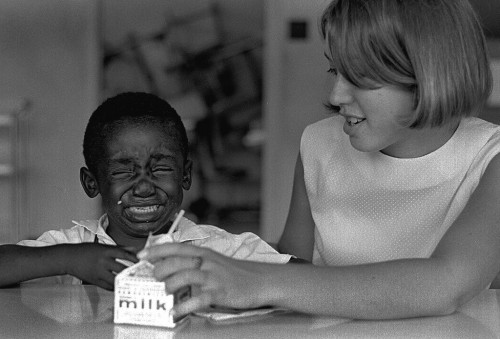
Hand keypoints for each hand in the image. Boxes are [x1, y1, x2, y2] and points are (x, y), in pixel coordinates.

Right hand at [66, 243, 137, 289]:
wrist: (69, 258)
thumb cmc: (87, 250)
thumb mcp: (102, 246)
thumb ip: (119, 248)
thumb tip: (134, 249)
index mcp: (105, 251)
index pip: (123, 254)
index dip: (134, 258)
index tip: (142, 261)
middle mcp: (102, 261)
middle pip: (120, 268)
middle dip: (131, 272)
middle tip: (141, 274)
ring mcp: (98, 272)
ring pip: (114, 279)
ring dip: (124, 281)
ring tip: (133, 282)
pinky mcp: (94, 280)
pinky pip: (107, 286)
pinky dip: (115, 287)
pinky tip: (122, 286)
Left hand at [138, 243, 268, 317]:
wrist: (260, 280)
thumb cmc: (235, 272)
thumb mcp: (213, 261)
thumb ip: (194, 262)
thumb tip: (170, 267)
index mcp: (203, 253)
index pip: (175, 247)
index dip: (156, 250)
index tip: (140, 255)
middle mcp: (206, 262)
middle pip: (176, 261)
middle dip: (159, 270)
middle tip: (154, 278)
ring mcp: (213, 277)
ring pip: (184, 277)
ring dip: (170, 285)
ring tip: (165, 293)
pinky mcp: (219, 293)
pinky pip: (198, 299)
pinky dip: (183, 307)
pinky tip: (175, 312)